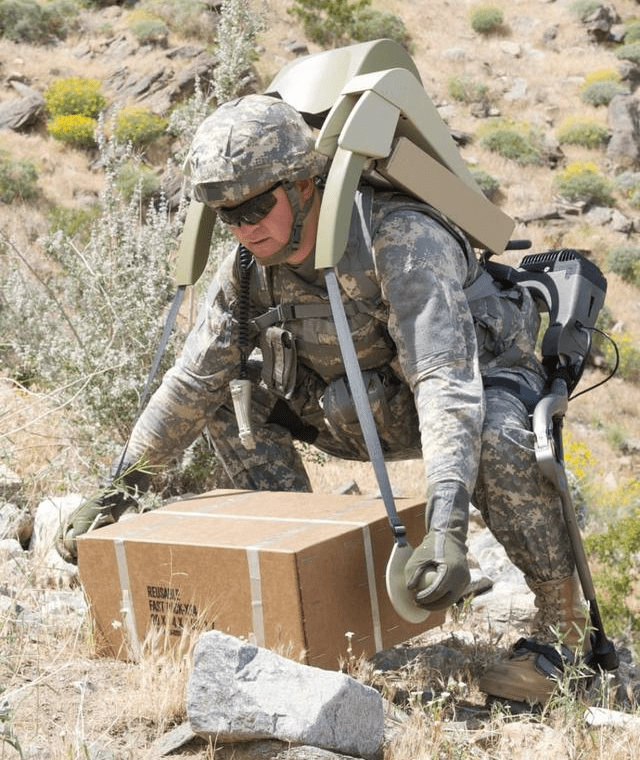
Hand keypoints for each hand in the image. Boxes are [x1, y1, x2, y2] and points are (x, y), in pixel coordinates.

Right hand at [55, 488, 133, 564]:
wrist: (112, 498)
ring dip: (82, 555)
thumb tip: (75, 553)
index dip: (62, 552)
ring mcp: (85, 530)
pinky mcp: (96, 532)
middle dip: (72, 556)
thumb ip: (76, 539)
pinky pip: (92, 544)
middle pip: (68, 547)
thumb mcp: (82, 523)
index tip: (70, 558)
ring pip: (80, 547)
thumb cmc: (95, 508)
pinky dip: (92, 550)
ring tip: (87, 561)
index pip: (58, 542)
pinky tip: (97, 554)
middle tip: (78, 562)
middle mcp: (75, 528)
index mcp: (67, 524)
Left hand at [404, 481, 470, 610]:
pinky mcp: (466, 581)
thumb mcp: (419, 557)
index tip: (414, 599)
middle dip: (431, 605)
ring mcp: (465, 580)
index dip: (425, 598)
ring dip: (437, 604)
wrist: (449, 537)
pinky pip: (454, 594)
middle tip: (418, 603)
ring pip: (451, 600)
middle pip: (446, 600)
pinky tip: (432, 598)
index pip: (437, 592)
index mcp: (451, 569)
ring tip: (423, 603)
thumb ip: (414, 573)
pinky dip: (443, 598)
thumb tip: (410, 590)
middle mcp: (461, 577)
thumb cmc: (431, 547)